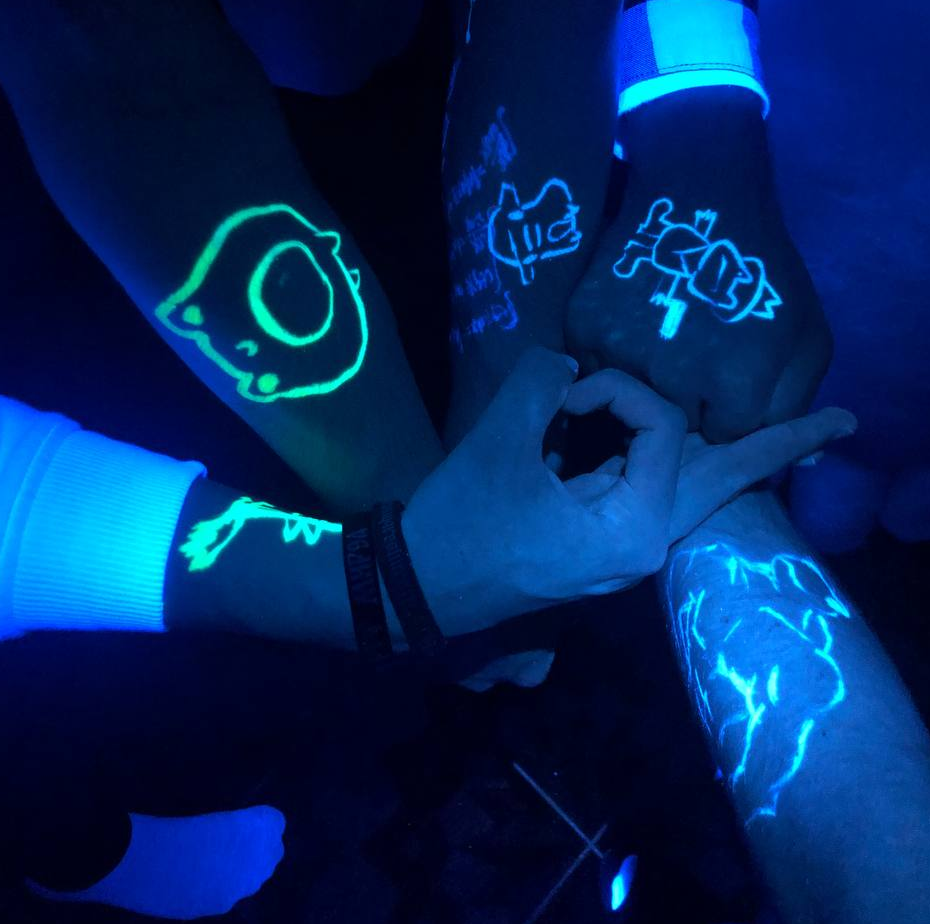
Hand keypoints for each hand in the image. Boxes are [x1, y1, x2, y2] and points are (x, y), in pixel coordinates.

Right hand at [403, 349, 854, 635]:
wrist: (417, 587)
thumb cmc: (461, 523)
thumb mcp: (498, 443)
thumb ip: (541, 382)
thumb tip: (567, 362)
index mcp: (634, 527)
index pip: (663, 431)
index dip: (617, 389)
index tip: (563, 391)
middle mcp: (645, 544)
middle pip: (723, 482)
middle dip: (779, 446)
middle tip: (841, 423)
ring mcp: (625, 548)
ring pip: (691, 488)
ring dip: (735, 456)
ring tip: (804, 435)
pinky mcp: (600, 543)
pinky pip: (649, 494)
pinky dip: (666, 462)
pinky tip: (684, 447)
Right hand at [566, 89, 832, 440]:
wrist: (697, 192)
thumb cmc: (759, 271)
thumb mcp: (805, 337)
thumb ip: (795, 404)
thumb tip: (796, 464)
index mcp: (735, 382)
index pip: (723, 442)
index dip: (723, 416)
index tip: (722, 390)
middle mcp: (673, 376)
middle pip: (671, 430)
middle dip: (683, 408)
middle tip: (690, 370)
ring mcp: (622, 352)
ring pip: (626, 404)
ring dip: (641, 388)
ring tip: (658, 354)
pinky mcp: (584, 329)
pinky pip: (592, 372)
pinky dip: (608, 364)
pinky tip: (629, 338)